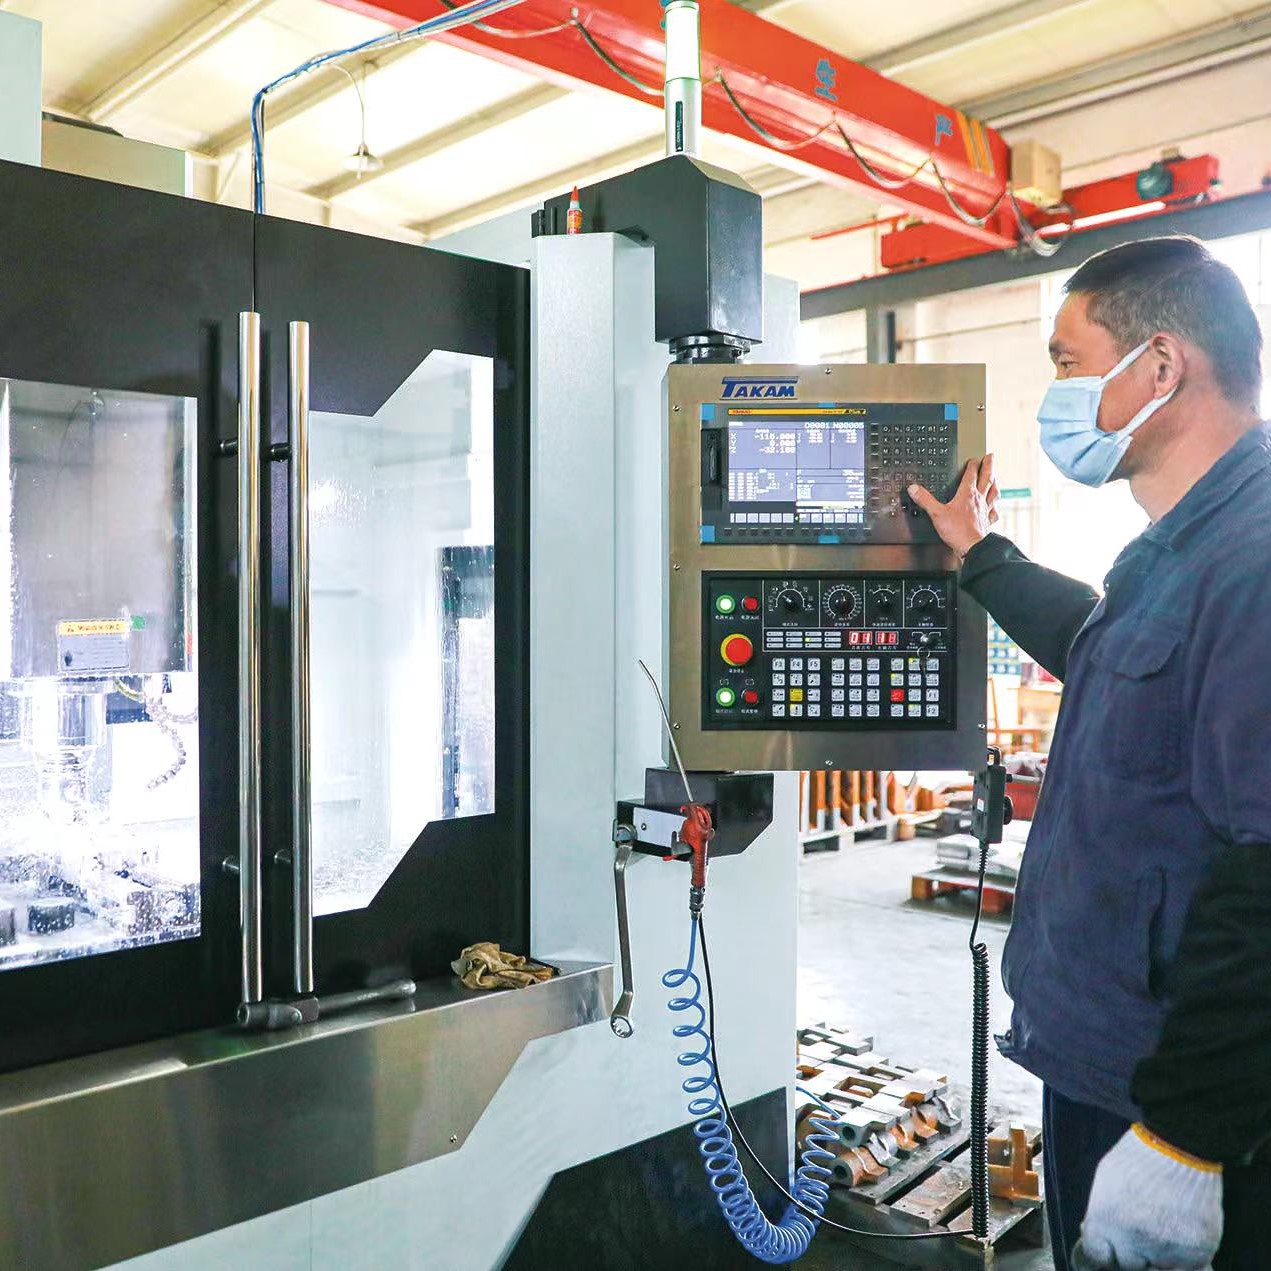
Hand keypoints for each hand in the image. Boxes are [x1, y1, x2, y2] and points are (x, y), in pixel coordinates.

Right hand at [908, 455, 998, 559]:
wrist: (972, 547)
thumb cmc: (958, 531)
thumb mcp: (936, 513)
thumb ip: (925, 500)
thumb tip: (914, 488)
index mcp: (967, 494)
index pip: (971, 474)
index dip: (972, 465)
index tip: (974, 459)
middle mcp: (979, 499)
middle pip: (987, 478)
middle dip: (989, 466)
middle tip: (991, 457)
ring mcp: (985, 510)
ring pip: (993, 492)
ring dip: (995, 483)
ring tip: (996, 478)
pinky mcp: (987, 521)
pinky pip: (993, 512)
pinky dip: (994, 507)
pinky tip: (994, 508)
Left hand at [1072, 1125, 1221, 1269]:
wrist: (1181, 1148)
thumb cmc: (1140, 1158)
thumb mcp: (1106, 1179)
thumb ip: (1100, 1211)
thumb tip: (1092, 1232)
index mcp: (1106, 1222)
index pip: (1096, 1256)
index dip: (1104, 1250)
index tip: (1109, 1247)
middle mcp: (1133, 1242)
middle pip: (1128, 1264)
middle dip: (1131, 1252)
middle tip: (1140, 1230)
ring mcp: (1166, 1251)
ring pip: (1157, 1269)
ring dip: (1158, 1256)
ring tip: (1161, 1230)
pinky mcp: (1196, 1254)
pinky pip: (1187, 1270)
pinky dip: (1183, 1260)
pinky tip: (1179, 1239)